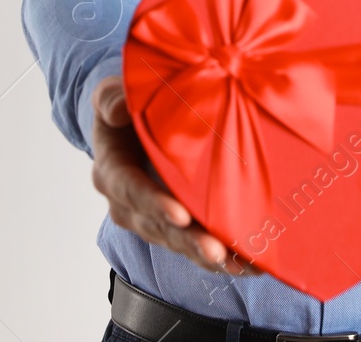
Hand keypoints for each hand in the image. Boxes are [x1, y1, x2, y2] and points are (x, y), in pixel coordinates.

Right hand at [89, 74, 261, 276]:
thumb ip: (112, 99)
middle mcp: (128, 204)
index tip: (180, 215)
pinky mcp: (174, 226)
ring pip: (179, 242)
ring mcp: (151, 219)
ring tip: (240, 261)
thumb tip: (116, 110)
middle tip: (216, 250)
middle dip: (189, 240)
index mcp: (112, 171)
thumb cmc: (126, 108)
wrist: (131, 126)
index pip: (131, 189)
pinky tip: (248, 263)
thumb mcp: (112, 96)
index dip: (154, 203)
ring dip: (208, 254)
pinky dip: (222, 257)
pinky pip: (194, 245)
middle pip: (159, 226)